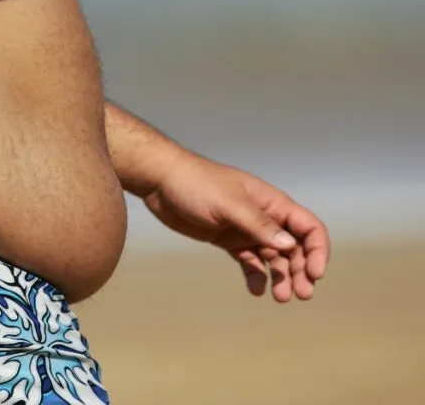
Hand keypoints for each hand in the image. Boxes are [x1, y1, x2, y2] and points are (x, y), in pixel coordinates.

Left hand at [142, 154, 329, 302]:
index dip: (317, 250)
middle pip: (295, 248)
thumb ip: (258, 225)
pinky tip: (256, 290)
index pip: (308, 228)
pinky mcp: (228, 240)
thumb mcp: (229, 204)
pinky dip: (255, 276)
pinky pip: (249, 261)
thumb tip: (289, 246)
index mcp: (272, 203)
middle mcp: (264, 218)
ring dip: (280, 277)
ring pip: (273, 258)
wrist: (162, 182)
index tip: (314, 274)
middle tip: (300, 294)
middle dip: (301, 270)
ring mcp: (246, 230)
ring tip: (279, 298)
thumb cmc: (197, 185)